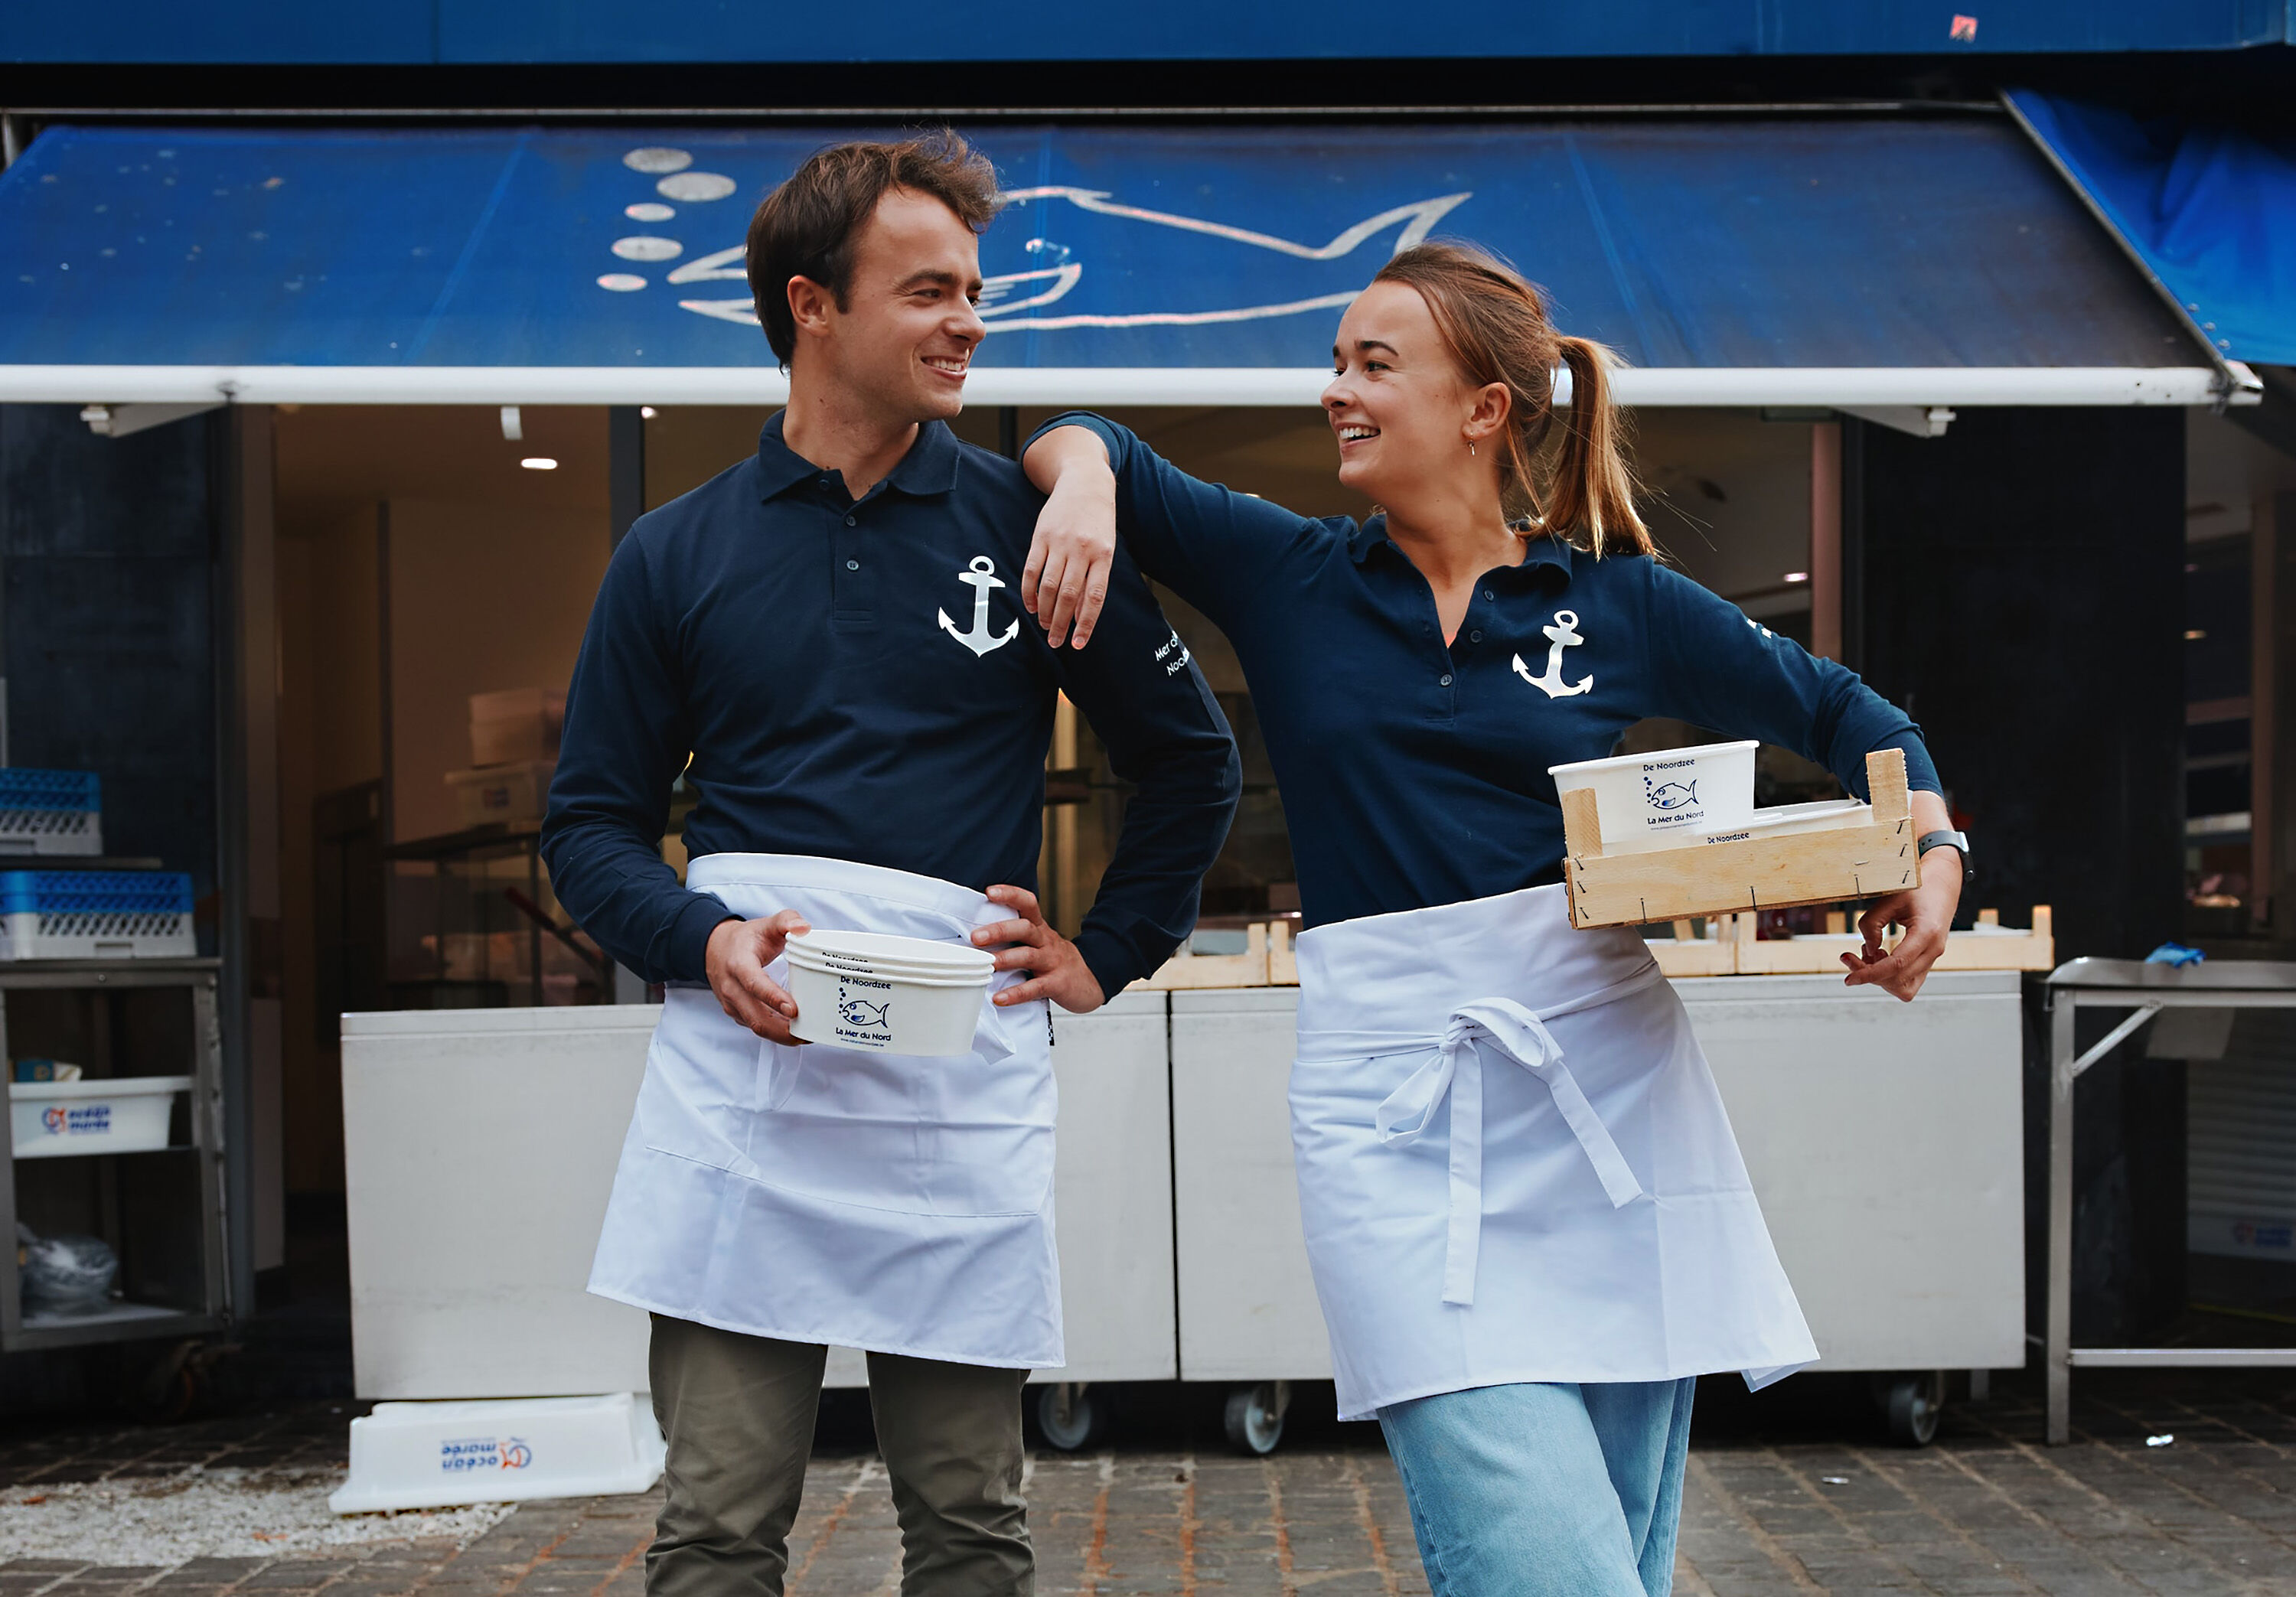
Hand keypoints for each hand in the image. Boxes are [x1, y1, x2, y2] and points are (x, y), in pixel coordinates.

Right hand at [706, 910, 811, 1041]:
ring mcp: (733, 1004)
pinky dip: (775, 1033)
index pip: (754, 984)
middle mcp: (732, 988)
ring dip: (781, 1035)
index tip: (793, 1009)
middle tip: (809, 1032)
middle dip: (783, 1030)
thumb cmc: (745, 940)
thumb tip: (803, 928)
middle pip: (756, 1017)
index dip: (773, 998)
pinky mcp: (737, 1013)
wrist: (715, 950)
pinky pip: (756, 1027)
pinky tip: (794, 1031)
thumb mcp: (765, 925)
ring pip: (757, 1027)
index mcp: (739, 965)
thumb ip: (786, 921)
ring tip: (807, 1035)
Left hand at [972, 885, 1106, 1012]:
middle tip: (975, 937)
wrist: (1090, 980)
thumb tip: (974, 934)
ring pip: (1028, 956)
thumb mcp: (1039, 941)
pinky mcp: (1056, 983)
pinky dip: (1016, 993)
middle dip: (999, 931)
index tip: (990, 892)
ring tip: (987, 965)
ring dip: (1005, 959)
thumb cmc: (1055, 960)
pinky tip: (999, 998)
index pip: (1027, 903)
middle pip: (1024, 928)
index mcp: (1039, 928)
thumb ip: (1015, 935)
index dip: (1010, 894)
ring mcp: (1051, 962)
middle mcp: (1045, 941)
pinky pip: (1035, 987)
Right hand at [1020, 457, 1117, 648]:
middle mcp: (1082, 549)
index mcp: (1103, 555)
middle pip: (1068, 595)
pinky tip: (1030, 605)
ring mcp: (1059, 542)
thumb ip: (1094, 579)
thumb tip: (1079, 616)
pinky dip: (1029, 591)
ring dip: (1043, 610)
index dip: (1085, 623)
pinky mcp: (1040, 536)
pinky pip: (1031, 569)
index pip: (1094, 597)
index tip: (1078, 644)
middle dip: (1059, 623)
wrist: (1085, 482)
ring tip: (1043, 625)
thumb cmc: (1099, 521)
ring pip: (1048, 585)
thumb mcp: (1105, 548)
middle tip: (1054, 641)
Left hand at [1840, 847, 1961, 1001]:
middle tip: (1848, 956)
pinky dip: (1890, 976)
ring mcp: (1933, 958)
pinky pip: (1908, 981)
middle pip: (1897, 979)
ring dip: (1881, 978)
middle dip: (1868, 973)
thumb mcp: (1889, 899)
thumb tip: (1867, 952)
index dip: (1869, 974)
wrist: (1942, 885)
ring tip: (1870, 953)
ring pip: (1905, 988)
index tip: (1849, 979)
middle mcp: (1934, 950)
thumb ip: (1872, 924)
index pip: (1897, 965)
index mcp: (1927, 933)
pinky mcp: (1927, 961)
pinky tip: (1880, 955)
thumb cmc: (1916, 888)